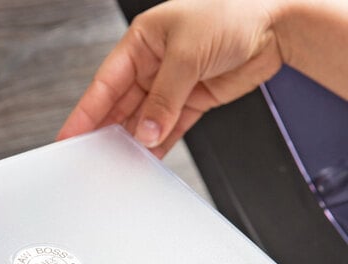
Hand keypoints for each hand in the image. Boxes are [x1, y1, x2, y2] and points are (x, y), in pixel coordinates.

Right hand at [57, 0, 285, 156]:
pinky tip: (146, 159)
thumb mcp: (188, 53)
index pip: (104, 84)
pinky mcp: (190, 102)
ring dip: (132, 143)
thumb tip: (147, 132)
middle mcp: (152, 65)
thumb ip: (165, 97)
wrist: (278, 24)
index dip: (85, 112)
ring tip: (119, 164)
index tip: (69, 136)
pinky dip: (158, 145)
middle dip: (106, 132)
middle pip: (120, 106)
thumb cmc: (233, 12)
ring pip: (143, 121)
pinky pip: (168, 129)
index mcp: (141, 43)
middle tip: (91, 158)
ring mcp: (170, 86)